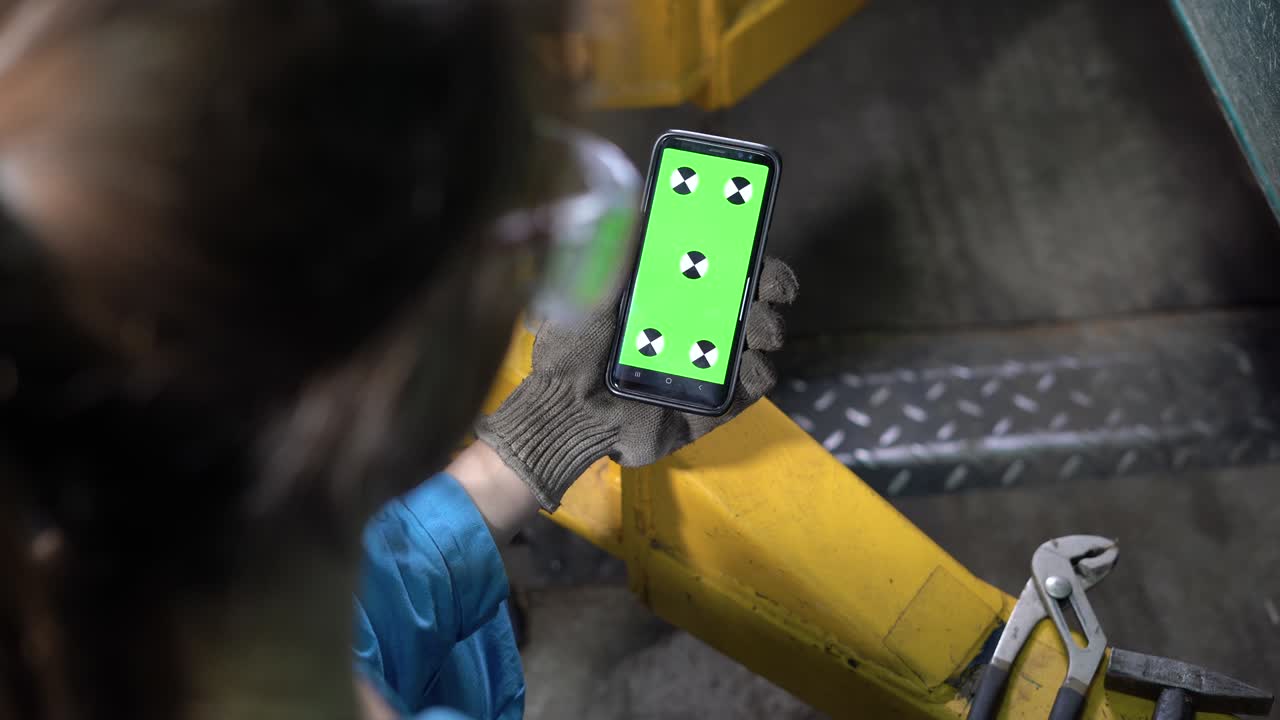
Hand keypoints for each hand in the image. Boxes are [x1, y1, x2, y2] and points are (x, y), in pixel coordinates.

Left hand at [475, 257, 797, 510]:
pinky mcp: (713, 406)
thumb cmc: (570, 350)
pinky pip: (749, 389)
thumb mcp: (586, 291)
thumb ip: (616, 250)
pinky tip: (752, 365)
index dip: (746, 248)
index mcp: (671, 293)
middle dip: (773, 285)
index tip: (756, 236)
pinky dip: (758, 374)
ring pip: (759, 340)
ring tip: (761, 330)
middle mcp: (697, 325)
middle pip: (752, 297)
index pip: (722, 262)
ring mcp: (709, 365)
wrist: (563, 414)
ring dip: (768, 327)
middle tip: (773, 288)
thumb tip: (641, 202)